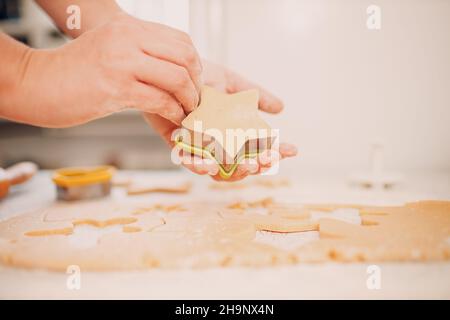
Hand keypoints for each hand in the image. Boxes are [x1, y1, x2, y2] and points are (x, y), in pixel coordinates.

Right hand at [6, 13, 201, 126]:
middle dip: (196, 83)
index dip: (195, 64)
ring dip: (188, 100)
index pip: (180, 40)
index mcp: (128, 27)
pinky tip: (174, 119)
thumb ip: (139, 51)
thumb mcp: (110, 48)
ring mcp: (122, 63)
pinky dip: (174, 113)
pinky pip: (160, 100)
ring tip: (186, 112)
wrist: (39, 83)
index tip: (194, 81)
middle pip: (184, 57)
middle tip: (194, 100)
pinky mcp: (116, 88)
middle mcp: (128, 39)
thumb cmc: (75, 71)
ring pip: (176, 78)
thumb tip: (172, 67)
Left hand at [144, 60, 297, 181]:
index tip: (292, 150)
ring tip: (245, 166)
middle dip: (257, 166)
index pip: (259, 149)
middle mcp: (218, 143)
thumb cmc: (201, 76)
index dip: (276, 153)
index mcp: (234, 132)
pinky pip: (188, 160)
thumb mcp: (233, 83)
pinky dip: (198, 165)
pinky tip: (208, 164)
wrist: (172, 67)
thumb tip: (281, 108)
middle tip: (266, 161)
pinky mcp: (178, 144)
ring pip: (218, 170)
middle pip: (241, 166)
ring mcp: (199, 146)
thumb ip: (255, 96)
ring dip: (233, 172)